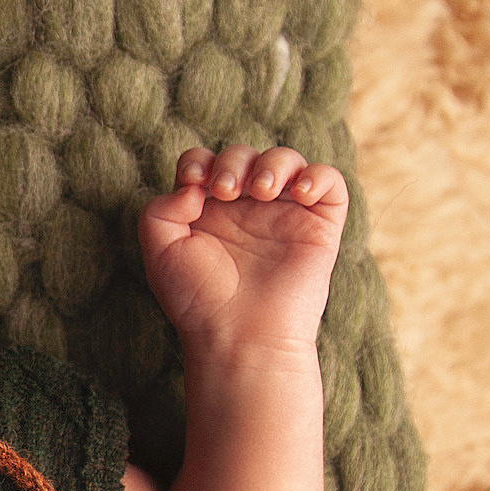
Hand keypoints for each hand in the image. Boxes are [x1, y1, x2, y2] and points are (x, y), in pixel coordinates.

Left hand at [138, 144, 347, 361]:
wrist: (240, 334)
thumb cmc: (199, 300)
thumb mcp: (161, 252)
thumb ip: (159, 210)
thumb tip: (193, 185)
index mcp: (208, 213)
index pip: (205, 164)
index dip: (200, 161)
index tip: (195, 182)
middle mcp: (245, 210)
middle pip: (243, 156)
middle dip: (233, 162)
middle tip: (225, 191)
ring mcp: (283, 215)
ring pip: (285, 161)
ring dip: (273, 163)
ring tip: (260, 190)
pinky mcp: (319, 226)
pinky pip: (329, 182)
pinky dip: (317, 176)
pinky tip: (298, 193)